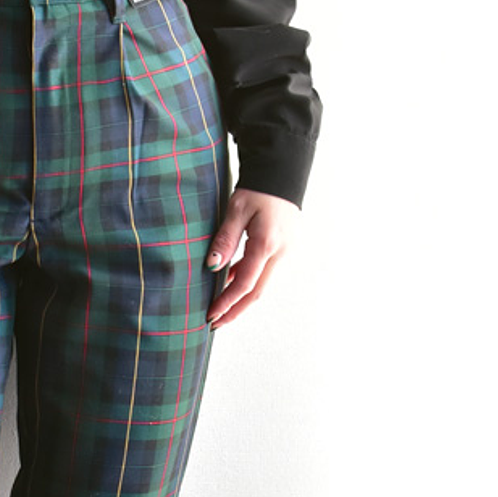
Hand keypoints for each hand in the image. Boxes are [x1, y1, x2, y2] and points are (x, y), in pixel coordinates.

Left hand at [205, 189, 299, 327]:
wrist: (283, 173)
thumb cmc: (258, 189)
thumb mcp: (236, 210)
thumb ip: (224, 240)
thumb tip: (212, 268)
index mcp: (268, 245)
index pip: (245, 284)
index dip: (227, 302)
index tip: (211, 315)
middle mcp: (281, 253)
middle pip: (257, 293)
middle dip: (235, 310)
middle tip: (215, 323)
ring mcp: (286, 252)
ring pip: (262, 284)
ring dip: (241, 298)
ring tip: (220, 308)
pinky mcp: (285, 249)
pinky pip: (265, 272)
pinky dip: (248, 281)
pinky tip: (230, 284)